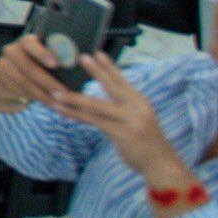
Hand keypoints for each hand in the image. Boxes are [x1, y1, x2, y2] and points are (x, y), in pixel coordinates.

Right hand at [0, 33, 69, 111]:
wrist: (12, 76)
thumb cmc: (40, 65)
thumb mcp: (49, 58)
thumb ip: (62, 58)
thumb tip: (89, 61)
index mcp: (26, 41)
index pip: (30, 43)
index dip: (41, 53)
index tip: (55, 64)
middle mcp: (12, 50)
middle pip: (28, 66)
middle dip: (47, 81)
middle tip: (65, 92)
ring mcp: (4, 65)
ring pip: (24, 82)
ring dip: (43, 94)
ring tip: (60, 102)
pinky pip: (19, 91)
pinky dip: (36, 99)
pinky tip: (49, 104)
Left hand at [54, 54, 187, 184]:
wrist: (161, 164)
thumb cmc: (147, 142)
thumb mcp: (138, 120)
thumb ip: (119, 110)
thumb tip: (94, 105)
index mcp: (140, 102)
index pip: (123, 80)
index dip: (110, 67)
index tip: (97, 53)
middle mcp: (136, 108)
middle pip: (112, 86)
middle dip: (97, 71)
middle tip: (82, 57)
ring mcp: (129, 121)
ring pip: (96, 106)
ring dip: (74, 99)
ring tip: (56, 93)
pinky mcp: (120, 134)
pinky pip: (93, 122)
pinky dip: (76, 115)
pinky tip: (62, 111)